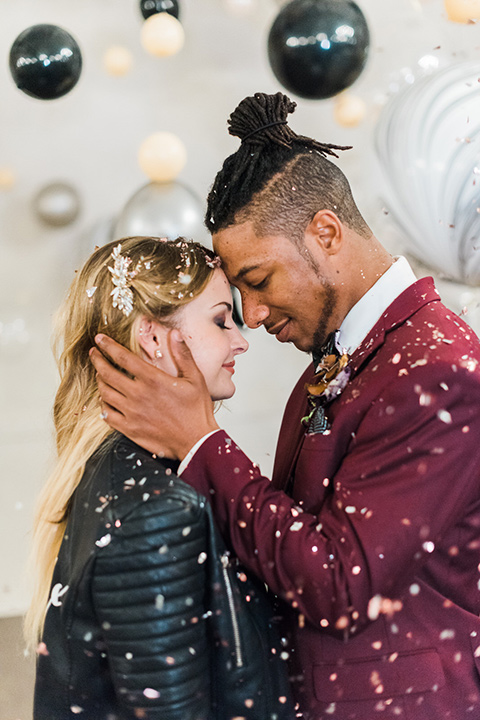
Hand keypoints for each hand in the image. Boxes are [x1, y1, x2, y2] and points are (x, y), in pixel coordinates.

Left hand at [89, 330, 218, 459]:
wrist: (196, 442)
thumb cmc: (197, 411)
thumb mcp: (195, 378)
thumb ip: (183, 354)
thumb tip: (175, 334)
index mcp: (152, 379)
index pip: (122, 357)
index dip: (108, 346)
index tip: (99, 339)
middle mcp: (138, 395)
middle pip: (107, 373)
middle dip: (97, 360)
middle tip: (93, 353)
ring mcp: (131, 413)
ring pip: (105, 393)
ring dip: (99, 381)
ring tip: (99, 374)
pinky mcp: (129, 428)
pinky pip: (107, 415)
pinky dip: (103, 405)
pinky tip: (106, 400)